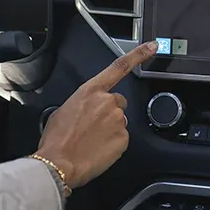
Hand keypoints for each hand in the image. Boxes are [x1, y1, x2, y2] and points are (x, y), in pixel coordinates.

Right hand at [36, 40, 158, 188]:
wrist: (59, 163)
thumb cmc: (56, 139)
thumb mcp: (63, 111)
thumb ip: (82, 104)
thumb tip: (87, 110)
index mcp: (91, 91)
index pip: (119, 67)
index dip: (139, 55)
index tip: (153, 47)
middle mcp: (108, 102)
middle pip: (118, 103)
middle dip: (110, 113)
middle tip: (93, 127)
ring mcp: (118, 120)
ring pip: (120, 122)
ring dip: (110, 129)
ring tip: (92, 141)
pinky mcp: (124, 138)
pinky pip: (121, 139)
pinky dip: (112, 144)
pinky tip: (98, 149)